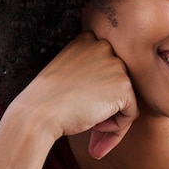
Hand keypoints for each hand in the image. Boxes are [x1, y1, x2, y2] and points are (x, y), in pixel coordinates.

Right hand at [9, 32, 138, 158]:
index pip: (106, 68)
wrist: (36, 115)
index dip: (98, 91)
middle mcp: (104, 47)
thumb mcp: (66, 73)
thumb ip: (89, 72)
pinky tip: (96, 126)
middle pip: (118, 83)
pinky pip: (131, 113)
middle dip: (108, 106)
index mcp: (87, 40)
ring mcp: (116, 64)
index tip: (84, 106)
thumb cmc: (46, 101)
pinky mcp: (124, 85)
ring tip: (92, 127)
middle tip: (92, 125)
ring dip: (112, 118)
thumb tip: (110, 90)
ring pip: (126, 99)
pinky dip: (117, 127)